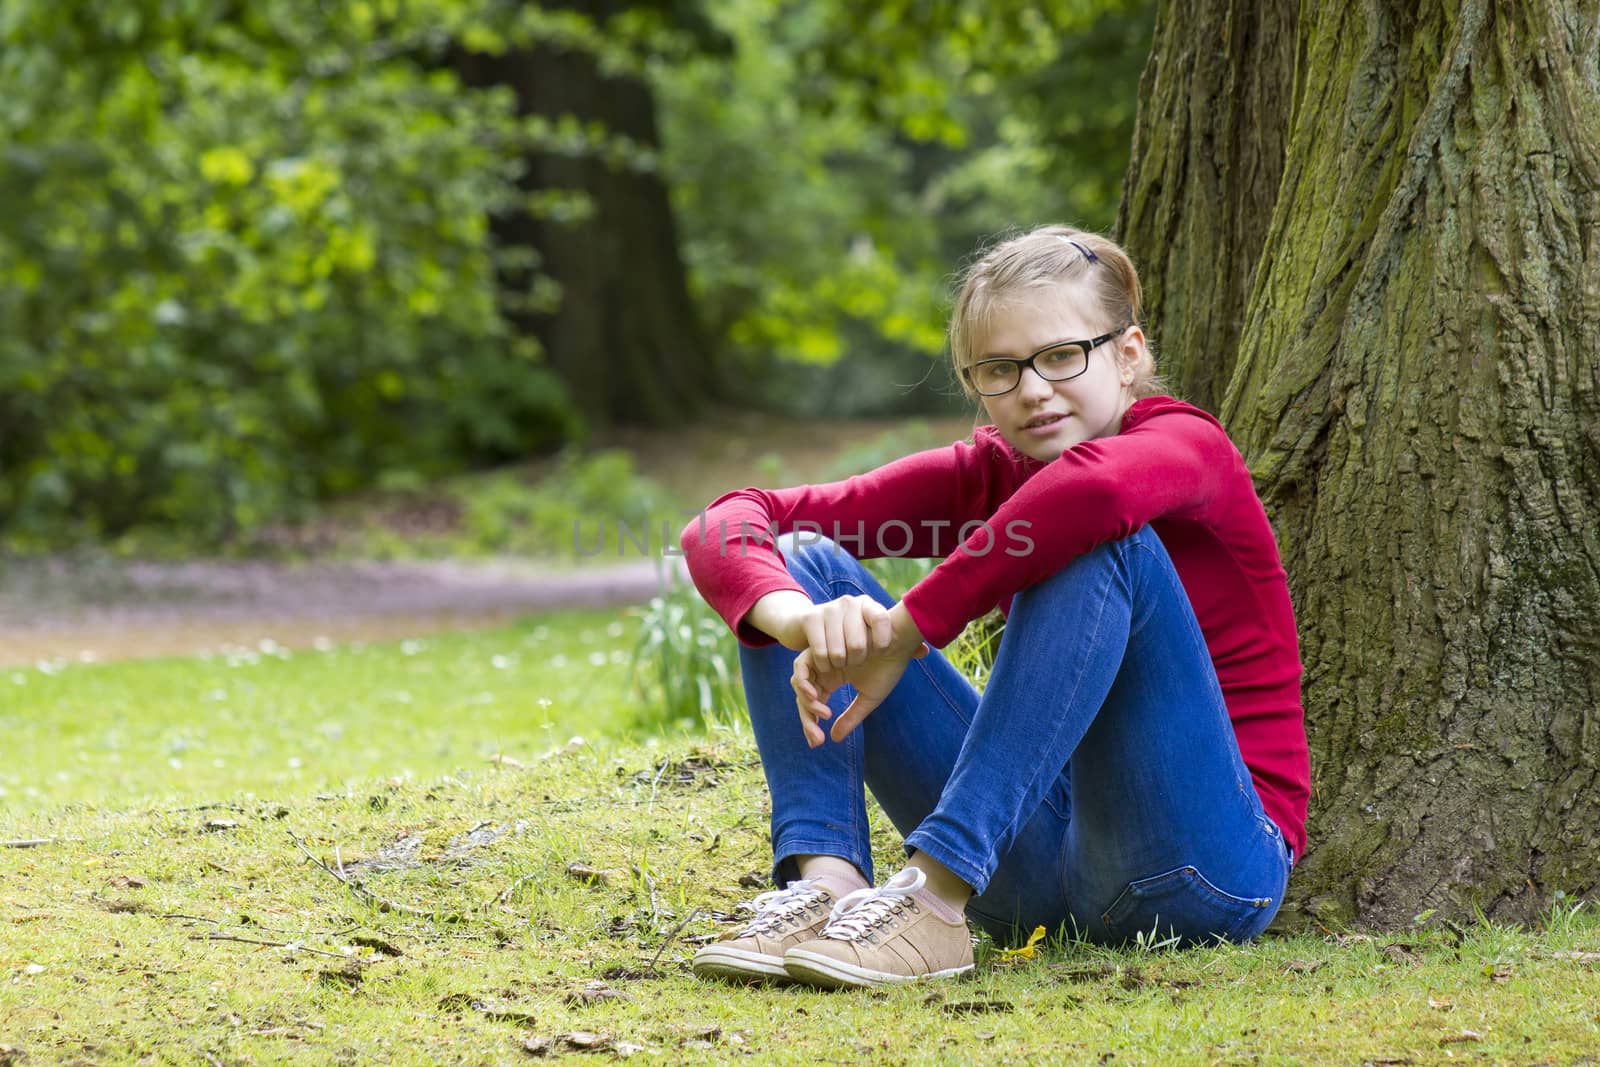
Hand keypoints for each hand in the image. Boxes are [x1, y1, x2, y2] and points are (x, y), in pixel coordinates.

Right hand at [749, 590, 897, 667]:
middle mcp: (851, 602)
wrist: (808, 627)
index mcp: (870, 606)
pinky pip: (820, 652)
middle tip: (853, 662)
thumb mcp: (873, 641)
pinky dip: (824, 664)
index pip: (883, 619)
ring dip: (838, 665)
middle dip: (856, 661)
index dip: (882, 641)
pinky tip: (826, 664)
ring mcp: (830, 608)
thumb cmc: (848, 640)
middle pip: (859, 644)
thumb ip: (900, 647)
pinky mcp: (811, 618)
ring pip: (839, 652)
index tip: (879, 653)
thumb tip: (924, 651)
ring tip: (839, 663)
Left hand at [792, 606, 927, 746]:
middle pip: (804, 697)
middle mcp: (824, 669)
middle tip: (817, 739)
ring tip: (823, 714)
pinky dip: (803, 682)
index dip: (812, 724)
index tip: (819, 742)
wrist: (898, 640)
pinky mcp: (819, 647)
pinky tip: (818, 697)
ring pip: (799, 683)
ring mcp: (821, 658)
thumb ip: (850, 717)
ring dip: (806, 701)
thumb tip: (833, 739)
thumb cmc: (888, 666)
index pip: (814, 704)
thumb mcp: (868, 699)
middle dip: (807, 720)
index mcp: (833, 679)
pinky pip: (801, 667)